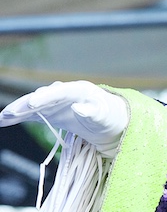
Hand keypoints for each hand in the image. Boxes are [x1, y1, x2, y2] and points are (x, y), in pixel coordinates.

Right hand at [0, 81, 127, 154]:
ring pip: (33, 105)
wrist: (111, 122)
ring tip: (3, 118)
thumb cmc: (111, 117)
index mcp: (80, 90)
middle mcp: (64, 93)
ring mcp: (56, 103)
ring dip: (17, 111)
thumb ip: (94, 112)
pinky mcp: (50, 112)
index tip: (33, 104)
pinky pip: (32, 114)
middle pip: (42, 97)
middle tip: (11, 113)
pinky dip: (19, 117)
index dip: (45, 97)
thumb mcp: (105, 116)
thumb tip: (79, 108)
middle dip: (26, 104)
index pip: (60, 91)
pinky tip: (4, 121)